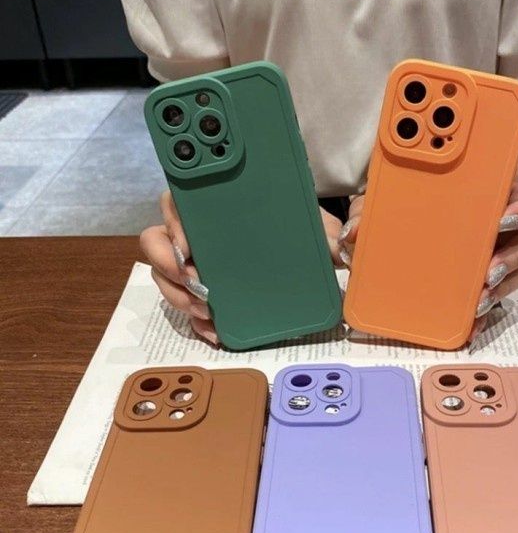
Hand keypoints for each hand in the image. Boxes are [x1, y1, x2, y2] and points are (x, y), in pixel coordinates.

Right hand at [140, 191, 345, 344]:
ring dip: (180, 297)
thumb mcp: (316, 226)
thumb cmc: (300, 229)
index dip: (174, 221)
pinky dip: (197, 322)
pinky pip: (187, 306)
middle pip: (157, 242)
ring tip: (208, 313)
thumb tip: (346, 241)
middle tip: (195, 284)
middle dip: (168, 266)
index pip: (176, 201)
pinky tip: (215, 331)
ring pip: (166, 277)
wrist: (303, 251)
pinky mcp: (204, 292)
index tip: (187, 243)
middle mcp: (197, 234)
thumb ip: (329, 230)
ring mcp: (196, 264)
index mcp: (215, 206)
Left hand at [336, 184, 517, 341]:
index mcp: (490, 199)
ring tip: (478, 303)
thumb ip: (370, 212)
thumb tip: (352, 233)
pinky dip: (487, 317)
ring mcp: (504, 260)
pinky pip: (501, 303)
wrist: (416, 239)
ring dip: (506, 288)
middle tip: (488, 272)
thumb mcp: (390, 207)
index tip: (501, 220)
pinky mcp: (493, 289)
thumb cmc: (413, 211)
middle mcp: (506, 229)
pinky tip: (470, 328)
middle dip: (516, 255)